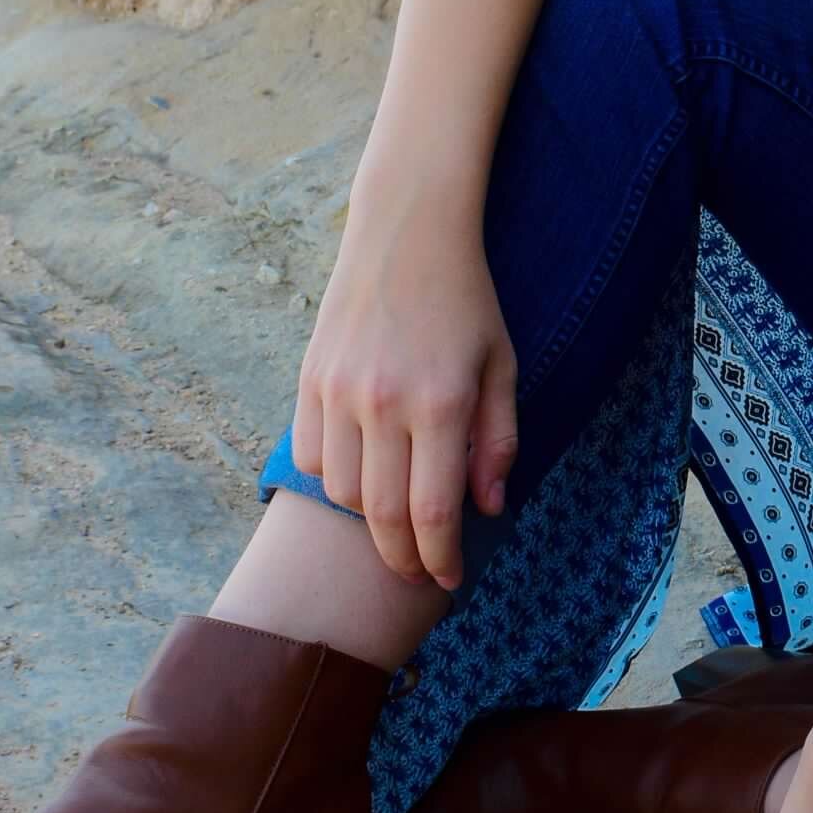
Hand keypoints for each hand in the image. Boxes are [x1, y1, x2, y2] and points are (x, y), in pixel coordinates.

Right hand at [290, 179, 518, 588]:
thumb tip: (487, 510)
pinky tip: (363, 473)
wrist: (407, 232)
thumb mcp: (502, 365)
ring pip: (342, 495)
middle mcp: (384, 403)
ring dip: (370, 521)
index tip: (448, 580)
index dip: (441, 559)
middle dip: (403, 560)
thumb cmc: (466, 300)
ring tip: (396, 519)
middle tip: (420, 574)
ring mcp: (339, 392)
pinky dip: (335, 480)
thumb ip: (498, 442)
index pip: (433, 513)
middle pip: (383, 517)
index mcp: (441, 403)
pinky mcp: (309, 380)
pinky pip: (312, 458)